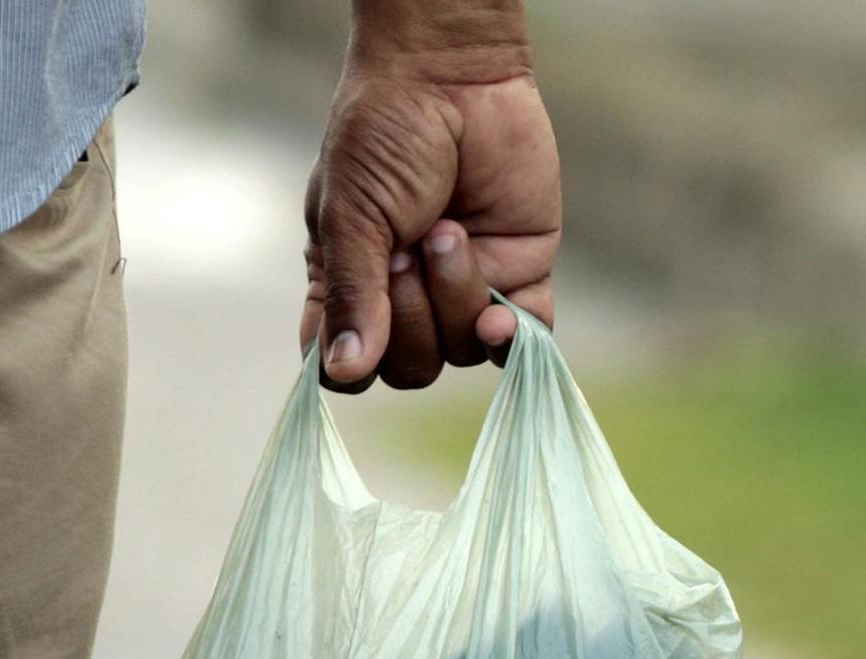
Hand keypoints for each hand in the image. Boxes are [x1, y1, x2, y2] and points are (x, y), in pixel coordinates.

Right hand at [301, 46, 560, 391]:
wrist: (452, 78)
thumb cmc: (382, 138)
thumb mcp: (349, 216)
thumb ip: (352, 297)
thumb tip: (344, 372)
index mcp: (349, 288)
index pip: (346, 368)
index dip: (352, 366)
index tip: (357, 332)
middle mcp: (405, 299)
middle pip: (410, 370)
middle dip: (410, 317)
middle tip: (405, 247)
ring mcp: (463, 290)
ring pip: (463, 352)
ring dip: (454, 296)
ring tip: (448, 230)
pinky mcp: (518, 272)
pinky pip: (521, 336)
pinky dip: (510, 335)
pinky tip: (498, 316)